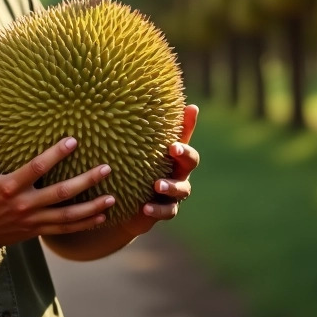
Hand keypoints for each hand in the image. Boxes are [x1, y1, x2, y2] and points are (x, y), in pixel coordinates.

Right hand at [0, 116, 113, 250]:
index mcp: (9, 186)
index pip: (37, 168)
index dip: (56, 154)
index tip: (73, 140)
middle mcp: (24, 205)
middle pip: (61, 193)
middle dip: (86, 181)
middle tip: (106, 169)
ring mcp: (32, 221)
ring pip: (68, 216)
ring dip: (92, 207)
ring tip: (112, 197)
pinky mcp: (36, 231)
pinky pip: (64, 229)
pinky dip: (84, 224)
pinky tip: (101, 217)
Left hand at [118, 103, 199, 238]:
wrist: (126, 202)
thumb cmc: (136, 167)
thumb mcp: (138, 148)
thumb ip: (146, 129)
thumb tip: (155, 104)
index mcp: (174, 155)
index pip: (184, 139)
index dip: (186, 131)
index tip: (173, 139)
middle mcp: (179, 171)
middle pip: (191, 162)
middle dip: (184, 155)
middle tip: (173, 150)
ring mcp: (175, 193)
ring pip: (182, 189)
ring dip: (171, 186)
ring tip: (157, 185)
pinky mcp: (166, 210)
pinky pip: (168, 211)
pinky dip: (158, 210)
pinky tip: (145, 208)